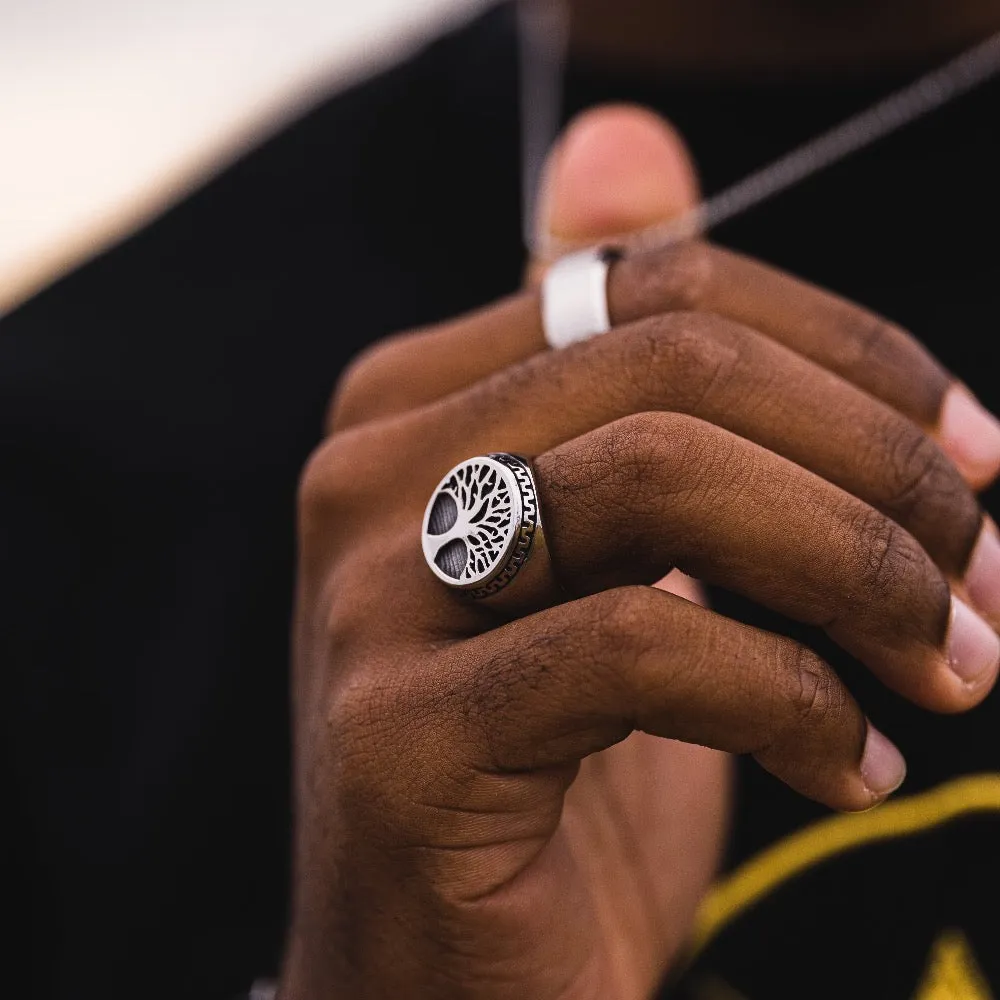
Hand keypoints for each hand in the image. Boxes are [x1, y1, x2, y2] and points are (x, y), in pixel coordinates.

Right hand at [279, 108, 999, 999]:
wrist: (439, 965)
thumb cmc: (552, 759)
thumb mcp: (616, 547)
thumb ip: (622, 354)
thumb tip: (625, 133)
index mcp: (411, 403)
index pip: (652, 285)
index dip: (845, 353)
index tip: (973, 459)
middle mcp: (365, 471)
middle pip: (669, 365)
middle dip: (873, 464)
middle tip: (983, 577)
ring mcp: (367, 596)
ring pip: (662, 479)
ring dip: (856, 571)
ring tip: (948, 665)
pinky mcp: (397, 732)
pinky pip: (641, 644)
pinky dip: (787, 698)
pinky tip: (844, 760)